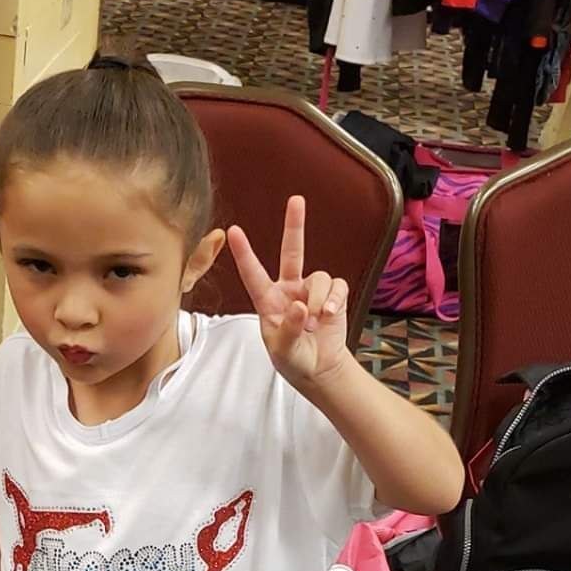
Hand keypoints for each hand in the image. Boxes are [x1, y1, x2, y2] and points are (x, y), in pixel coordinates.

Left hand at [227, 195, 350, 394]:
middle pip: (292, 251)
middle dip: (294, 225)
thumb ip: (289, 329)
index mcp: (268, 300)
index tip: (233, 231)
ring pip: (318, 277)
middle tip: (296, 200)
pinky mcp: (333, 296)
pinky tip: (330, 315)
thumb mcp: (282, 350)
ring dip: (319, 299)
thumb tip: (300, 305)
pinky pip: (336, 286)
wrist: (318, 369)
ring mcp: (311, 290)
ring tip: (314, 322)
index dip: (244, 253)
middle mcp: (289, 288)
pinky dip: (335, 300)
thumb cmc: (293, 359)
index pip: (253, 274)